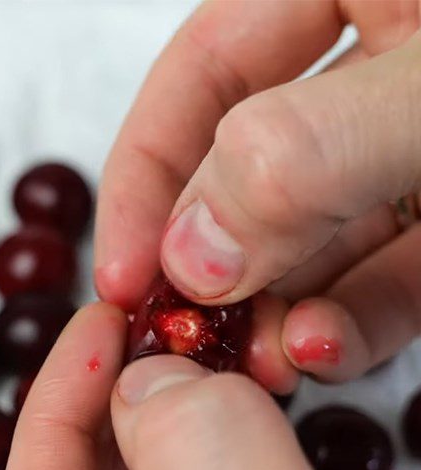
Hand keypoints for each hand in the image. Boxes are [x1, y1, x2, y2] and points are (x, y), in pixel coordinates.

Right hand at [95, 0, 420, 388]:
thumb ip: (310, 157)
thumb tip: (192, 252)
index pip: (202, 71)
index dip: (144, 177)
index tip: (121, 277)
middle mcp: (376, 64)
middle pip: (247, 170)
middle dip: (215, 268)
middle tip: (187, 339)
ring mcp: (411, 144)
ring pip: (316, 236)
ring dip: (278, 312)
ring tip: (259, 362)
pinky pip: (389, 271)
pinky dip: (352, 320)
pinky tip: (322, 351)